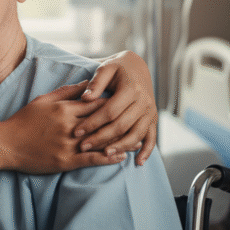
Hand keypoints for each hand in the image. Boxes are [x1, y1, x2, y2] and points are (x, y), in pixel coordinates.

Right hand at [5, 82, 126, 173]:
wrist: (7, 143)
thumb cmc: (24, 120)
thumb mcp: (43, 100)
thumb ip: (66, 91)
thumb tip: (87, 83)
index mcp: (64, 109)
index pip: (95, 103)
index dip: (113, 102)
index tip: (126, 101)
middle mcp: (69, 125)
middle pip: (101, 121)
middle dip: (120, 120)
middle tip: (137, 118)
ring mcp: (67, 144)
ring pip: (100, 142)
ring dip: (119, 141)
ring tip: (135, 140)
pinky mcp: (65, 161)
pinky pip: (91, 159)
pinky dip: (107, 158)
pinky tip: (119, 157)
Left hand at [74, 51, 156, 165]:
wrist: (138, 67)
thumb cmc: (117, 68)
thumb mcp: (106, 69)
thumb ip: (96, 83)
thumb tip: (85, 98)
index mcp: (131, 89)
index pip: (109, 111)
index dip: (92, 122)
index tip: (76, 131)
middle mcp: (143, 102)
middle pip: (121, 125)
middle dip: (101, 138)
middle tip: (83, 146)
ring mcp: (150, 112)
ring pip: (136, 134)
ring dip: (120, 147)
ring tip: (104, 155)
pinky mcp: (153, 119)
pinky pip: (152, 137)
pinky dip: (147, 150)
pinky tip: (138, 162)